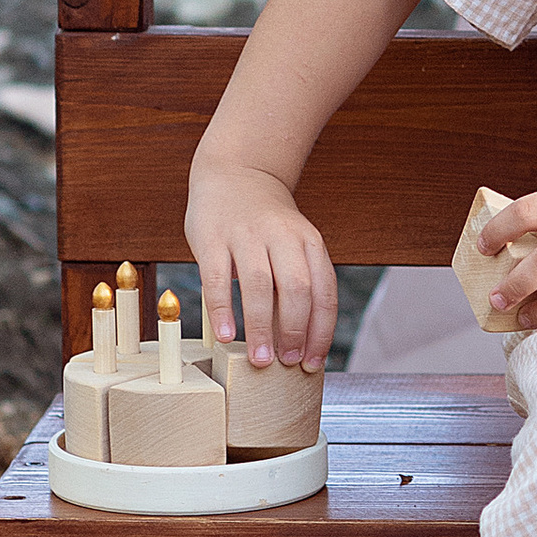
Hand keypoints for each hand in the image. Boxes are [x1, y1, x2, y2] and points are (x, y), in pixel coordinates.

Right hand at [187, 160, 335, 368]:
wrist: (236, 174)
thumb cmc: (267, 225)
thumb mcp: (293, 246)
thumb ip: (297, 285)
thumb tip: (298, 343)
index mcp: (309, 242)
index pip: (324, 291)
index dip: (321, 331)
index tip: (314, 362)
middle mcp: (281, 236)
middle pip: (297, 288)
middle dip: (296, 331)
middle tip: (288, 362)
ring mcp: (246, 234)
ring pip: (259, 284)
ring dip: (262, 327)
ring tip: (259, 360)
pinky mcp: (212, 237)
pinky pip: (217, 278)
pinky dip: (222, 310)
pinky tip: (226, 335)